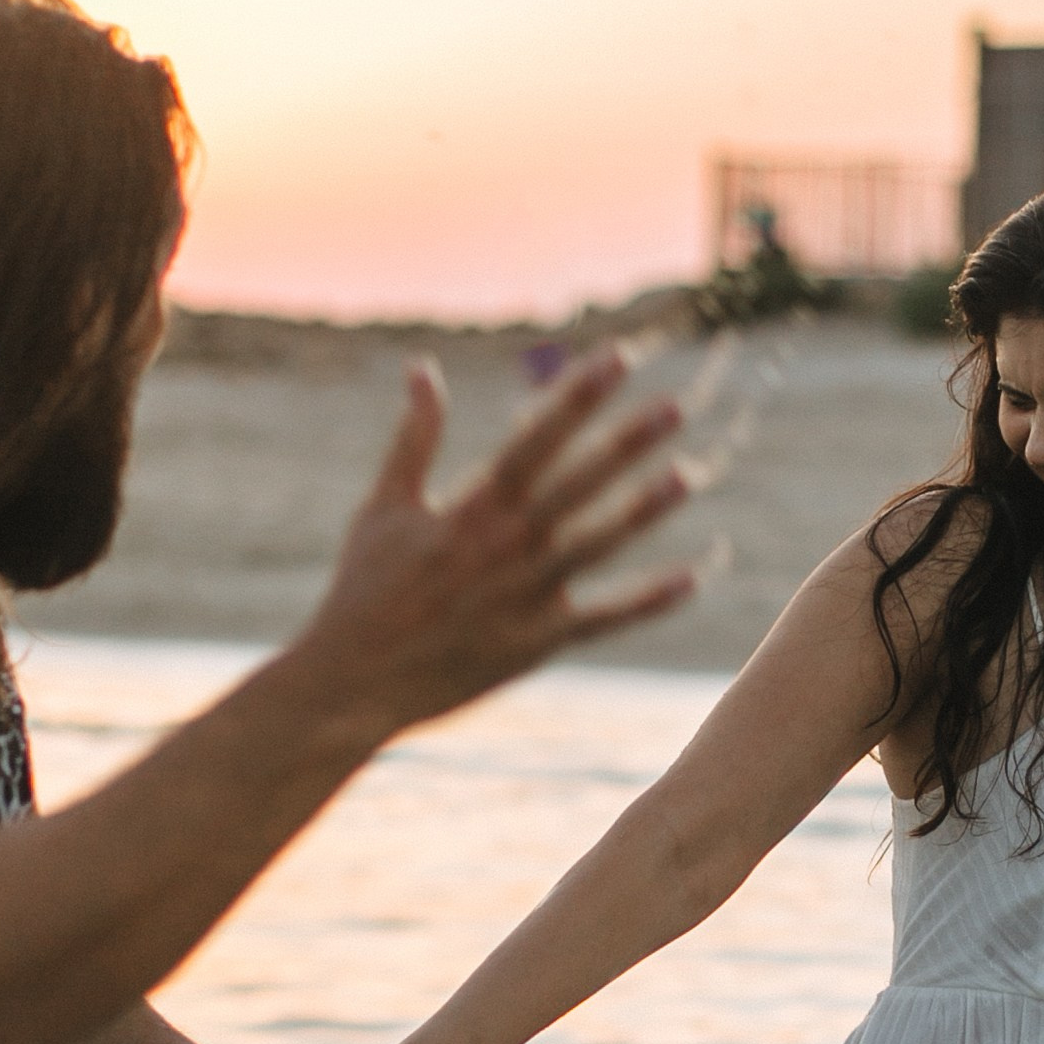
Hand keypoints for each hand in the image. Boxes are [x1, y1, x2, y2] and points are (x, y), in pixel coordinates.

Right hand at [288, 349, 692, 742]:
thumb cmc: (363, 589)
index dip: (578, 397)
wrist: (352, 683)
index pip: (534, 438)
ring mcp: (525, 598)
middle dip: (625, 443)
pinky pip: (603, 621)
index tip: (618, 359)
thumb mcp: (383, 506)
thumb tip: (422, 367)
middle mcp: (504, 548)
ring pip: (598, 546)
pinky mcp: (537, 645)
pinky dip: (647, 602)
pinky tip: (692, 578)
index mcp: (469, 509)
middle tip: (674, 406)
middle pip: (577, 485)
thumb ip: (414, 437)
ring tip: (690, 475)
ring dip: (645, 510)